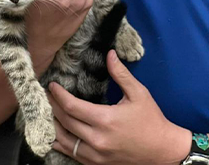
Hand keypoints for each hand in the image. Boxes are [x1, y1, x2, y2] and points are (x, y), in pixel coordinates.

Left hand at [50, 50, 189, 164]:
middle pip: (64, 122)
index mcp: (105, 120)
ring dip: (53, 125)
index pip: (71, 106)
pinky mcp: (96, 164)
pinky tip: (55, 133)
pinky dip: (60, 143)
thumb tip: (109, 54)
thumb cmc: (152, 121)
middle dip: (52, 107)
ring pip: (64, 140)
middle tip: (46, 95)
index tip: (52, 86)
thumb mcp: (139, 94)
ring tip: (47, 112)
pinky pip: (71, 154)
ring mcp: (95, 155)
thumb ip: (121, 74)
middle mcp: (97, 139)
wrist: (163, 150)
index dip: (58, 95)